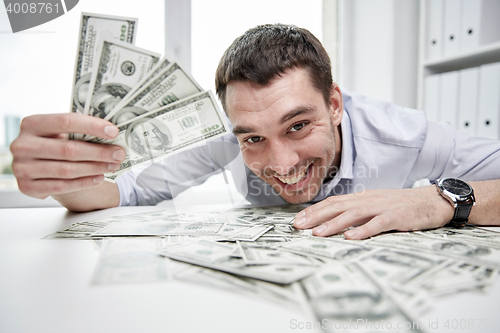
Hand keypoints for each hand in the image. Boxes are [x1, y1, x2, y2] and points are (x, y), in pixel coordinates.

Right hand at [10, 113, 125, 198]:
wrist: (33, 165)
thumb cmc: (52, 144)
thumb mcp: (58, 133)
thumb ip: (78, 131)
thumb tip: (111, 134)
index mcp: (31, 124)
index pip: (65, 121)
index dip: (92, 126)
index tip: (113, 132)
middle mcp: (22, 145)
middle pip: (68, 149)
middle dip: (99, 152)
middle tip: (119, 153)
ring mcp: (22, 167)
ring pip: (67, 170)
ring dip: (95, 168)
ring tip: (113, 166)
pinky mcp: (26, 187)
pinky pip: (62, 186)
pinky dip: (84, 182)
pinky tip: (99, 177)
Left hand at [293, 186, 454, 239]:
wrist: (432, 201)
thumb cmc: (401, 206)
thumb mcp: (376, 205)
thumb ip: (357, 212)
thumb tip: (334, 222)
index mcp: (362, 198)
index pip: (333, 202)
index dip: (314, 211)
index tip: (297, 220)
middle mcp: (369, 200)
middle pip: (338, 206)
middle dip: (316, 216)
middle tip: (298, 226)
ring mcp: (382, 207)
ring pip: (353, 214)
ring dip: (333, 224)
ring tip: (317, 233)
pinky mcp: (397, 216)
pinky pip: (377, 224)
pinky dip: (363, 230)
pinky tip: (350, 237)